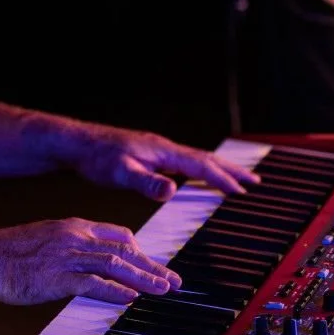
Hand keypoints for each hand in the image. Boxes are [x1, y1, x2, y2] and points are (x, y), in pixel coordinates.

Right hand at [0, 218, 180, 305]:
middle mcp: (75, 237)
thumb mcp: (47, 239)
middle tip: (174, 280)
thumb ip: (73, 247)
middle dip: (153, 266)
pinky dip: (114, 290)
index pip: (118, 234)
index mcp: (74, 226)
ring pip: (115, 264)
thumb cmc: (12, 253)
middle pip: (124, 249)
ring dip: (143, 278)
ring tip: (163, 289)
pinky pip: (92, 283)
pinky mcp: (57, 276)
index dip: (141, 251)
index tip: (154, 264)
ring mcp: (67, 256)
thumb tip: (93, 262)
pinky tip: (130, 299)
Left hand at [55, 122, 257, 200]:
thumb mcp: (120, 173)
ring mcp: (159, 150)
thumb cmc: (97, 158)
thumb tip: (172, 190)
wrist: (78, 144)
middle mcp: (164, 148)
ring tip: (237, 179)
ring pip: (196, 159)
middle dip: (231, 170)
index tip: (243, 190)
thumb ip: (146, 182)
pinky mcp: (151, 155)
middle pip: (205, 158)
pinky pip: (185, 163)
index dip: (222, 178)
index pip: (200, 165)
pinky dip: (201, 169)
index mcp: (162, 151)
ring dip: (219, 169)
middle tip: (255, 182)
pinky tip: (200, 177)